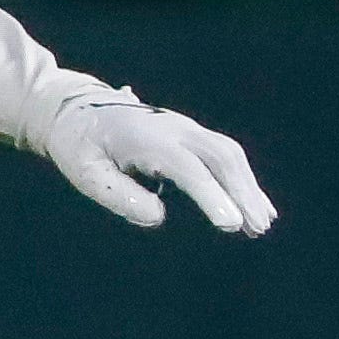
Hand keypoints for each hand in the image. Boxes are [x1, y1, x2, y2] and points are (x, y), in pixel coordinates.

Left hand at [36, 86, 275, 234]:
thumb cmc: (79, 145)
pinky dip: (242, 178)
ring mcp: (186, 128)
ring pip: (229, 154)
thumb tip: (158, 217)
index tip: (230, 224)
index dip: (212, 197)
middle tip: (258, 229)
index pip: (189, 169)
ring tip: (261, 224)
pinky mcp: (191, 134)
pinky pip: (224, 154)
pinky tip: (253, 204)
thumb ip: (119, 194)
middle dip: (243, 194)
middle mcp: (175, 129)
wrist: (77, 109)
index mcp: (148, 138)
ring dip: (248, 188)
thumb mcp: (85, 172)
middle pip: (221, 158)